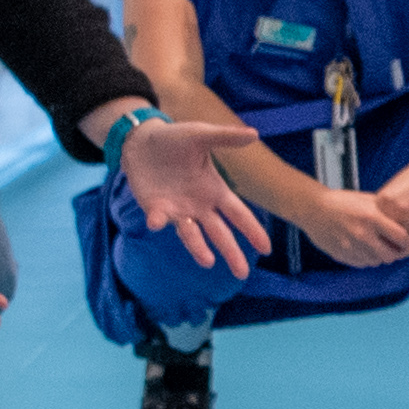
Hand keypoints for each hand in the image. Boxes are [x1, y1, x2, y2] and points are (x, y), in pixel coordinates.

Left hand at [114, 114, 264, 274]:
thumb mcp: (201, 135)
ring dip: (199, 248)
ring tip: (208, 262)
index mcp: (215, 191)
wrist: (142, 141)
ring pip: (192, 235)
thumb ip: (226, 137)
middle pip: (220, 233)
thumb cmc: (175, 139)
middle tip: (242, 273)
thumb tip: (254, 134)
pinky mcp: (156, 209)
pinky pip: (160, 220)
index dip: (252, 230)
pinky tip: (156, 223)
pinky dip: (158, 222)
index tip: (266, 249)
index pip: (238, 214)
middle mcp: (199, 206)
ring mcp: (178, 210)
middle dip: (231, 252)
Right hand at [296, 186, 408, 269]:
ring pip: (376, 262)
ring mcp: (351, 247)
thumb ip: (385, 211)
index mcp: (372, 217)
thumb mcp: (366, 199)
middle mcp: (363, 235)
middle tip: (392, 247)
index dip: (405, 240)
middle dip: (393, 252)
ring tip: (376, 247)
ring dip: (379, 257)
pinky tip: (363, 249)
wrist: (313, 209)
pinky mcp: (342, 255)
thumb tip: (403, 221)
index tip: (404, 239)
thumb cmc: (342, 202)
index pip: (401, 237)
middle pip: (390, 255)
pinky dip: (366, 259)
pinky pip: (361, 264)